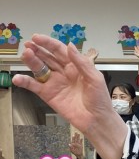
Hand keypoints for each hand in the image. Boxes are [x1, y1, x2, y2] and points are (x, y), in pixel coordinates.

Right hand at [13, 36, 127, 158]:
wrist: (97, 120)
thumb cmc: (100, 99)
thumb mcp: (95, 78)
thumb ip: (82, 62)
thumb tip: (70, 46)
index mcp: (75, 66)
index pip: (59, 50)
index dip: (48, 43)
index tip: (37, 38)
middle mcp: (63, 72)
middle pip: (47, 57)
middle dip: (37, 50)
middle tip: (27, 45)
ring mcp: (55, 83)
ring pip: (40, 69)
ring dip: (31, 61)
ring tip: (25, 55)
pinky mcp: (48, 95)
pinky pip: (34, 86)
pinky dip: (25, 82)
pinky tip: (18, 78)